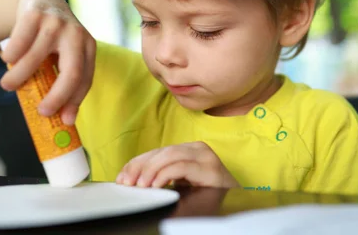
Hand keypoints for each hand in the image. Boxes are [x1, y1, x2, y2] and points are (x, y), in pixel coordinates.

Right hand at [0, 0, 95, 124]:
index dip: (75, 101)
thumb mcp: (64, 55)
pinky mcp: (35, 14)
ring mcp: (56, 23)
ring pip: (36, 58)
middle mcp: (76, 34)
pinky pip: (20, 42)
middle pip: (71, 71)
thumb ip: (62, 80)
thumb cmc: (53, 38)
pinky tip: (7, 60)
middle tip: (41, 112)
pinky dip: (11, 55)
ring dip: (19, 77)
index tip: (63, 121)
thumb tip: (62, 120)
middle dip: (57, 96)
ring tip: (7, 86)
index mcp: (88, 47)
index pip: (85, 79)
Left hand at [116, 142, 239, 188]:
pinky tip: (156, 186)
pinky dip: (165, 175)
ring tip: (140, 186)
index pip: (158, 152)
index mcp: (190, 150)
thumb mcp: (181, 184)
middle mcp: (198, 149)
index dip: (137, 163)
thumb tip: (133, 180)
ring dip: (150, 171)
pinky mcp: (210, 169)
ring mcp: (206, 157)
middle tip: (126, 182)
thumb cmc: (206, 196)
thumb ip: (163, 176)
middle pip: (162, 152)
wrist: (235, 207)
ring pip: (170, 155)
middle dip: (140, 166)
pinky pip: (182, 166)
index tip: (122, 177)